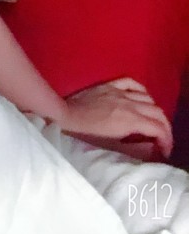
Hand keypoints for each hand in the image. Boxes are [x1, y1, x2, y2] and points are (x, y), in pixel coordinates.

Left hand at [59, 77, 173, 158]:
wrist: (67, 117)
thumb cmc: (87, 135)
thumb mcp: (113, 146)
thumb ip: (135, 147)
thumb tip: (151, 148)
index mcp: (130, 120)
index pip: (158, 128)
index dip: (166, 141)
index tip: (164, 150)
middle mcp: (129, 103)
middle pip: (157, 112)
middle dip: (164, 127)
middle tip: (162, 138)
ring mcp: (119, 92)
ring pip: (148, 98)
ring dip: (154, 111)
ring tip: (152, 121)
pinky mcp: (110, 85)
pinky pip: (131, 82)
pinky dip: (141, 90)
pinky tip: (142, 97)